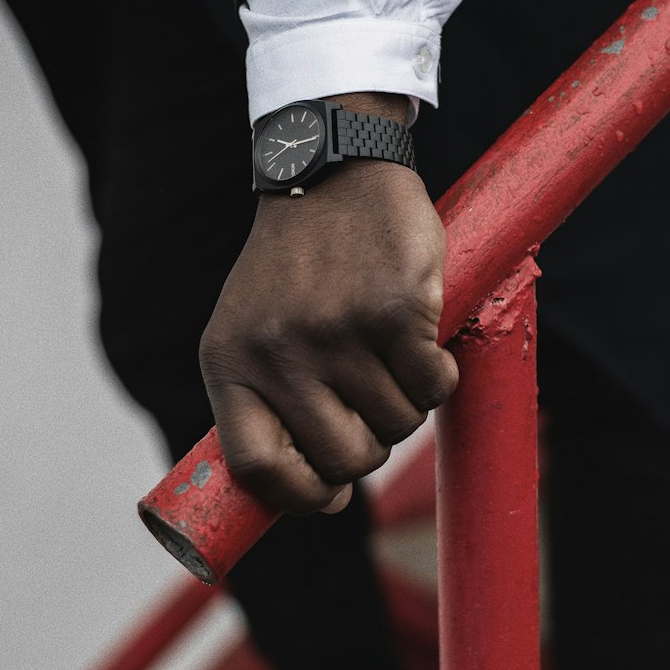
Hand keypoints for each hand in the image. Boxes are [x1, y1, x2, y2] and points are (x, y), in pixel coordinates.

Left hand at [199, 141, 457, 514]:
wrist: (331, 170)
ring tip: (389, 356)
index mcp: (230, 365)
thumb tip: (328, 499)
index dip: (301, 497)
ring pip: (397, 426)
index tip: (331, 495)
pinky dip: (438, 375)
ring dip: (406, 403)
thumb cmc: (296, 267)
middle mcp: (278, 353)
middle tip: (371, 405)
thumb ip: (269, 407)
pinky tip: (421, 342)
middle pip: (345, 460)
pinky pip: (433, 387)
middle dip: (371, 447)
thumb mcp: (251, 332)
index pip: (256, 468)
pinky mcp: (393, 310)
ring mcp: (336, 333)